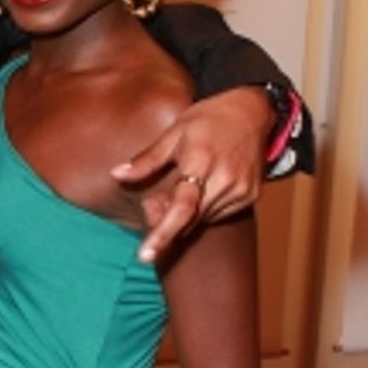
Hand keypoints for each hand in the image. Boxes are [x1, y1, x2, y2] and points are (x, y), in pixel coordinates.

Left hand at [111, 85, 271, 263]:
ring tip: (183, 185)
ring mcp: (241, 190)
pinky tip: (204, 186)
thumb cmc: (209, 119)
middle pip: (189, 219)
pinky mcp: (251, 196)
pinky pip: (219, 214)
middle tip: (155, 201)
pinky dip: (205, 208)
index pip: (182, 206)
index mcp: (202, 160)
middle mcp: (225, 178)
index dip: (162, 233)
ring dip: (187, 214)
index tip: (146, 255)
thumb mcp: (174, 131)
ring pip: (203, 220)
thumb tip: (116, 175)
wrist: (252, 112)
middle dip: (166, 220)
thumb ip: (147, 159)